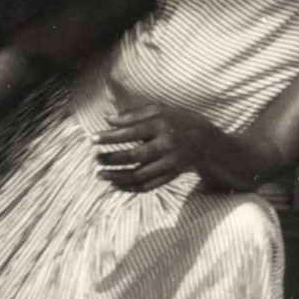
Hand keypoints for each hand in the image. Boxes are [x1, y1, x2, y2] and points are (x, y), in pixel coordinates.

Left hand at [93, 103, 212, 190]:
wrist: (208, 141)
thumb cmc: (179, 121)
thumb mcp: (160, 110)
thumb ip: (133, 115)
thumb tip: (107, 120)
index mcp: (162, 125)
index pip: (131, 132)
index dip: (110, 137)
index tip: (91, 139)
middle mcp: (167, 145)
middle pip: (134, 156)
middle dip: (111, 158)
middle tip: (94, 158)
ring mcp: (169, 163)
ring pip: (139, 175)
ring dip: (116, 176)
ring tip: (99, 174)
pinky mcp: (170, 176)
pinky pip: (147, 186)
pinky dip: (129, 188)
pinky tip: (114, 185)